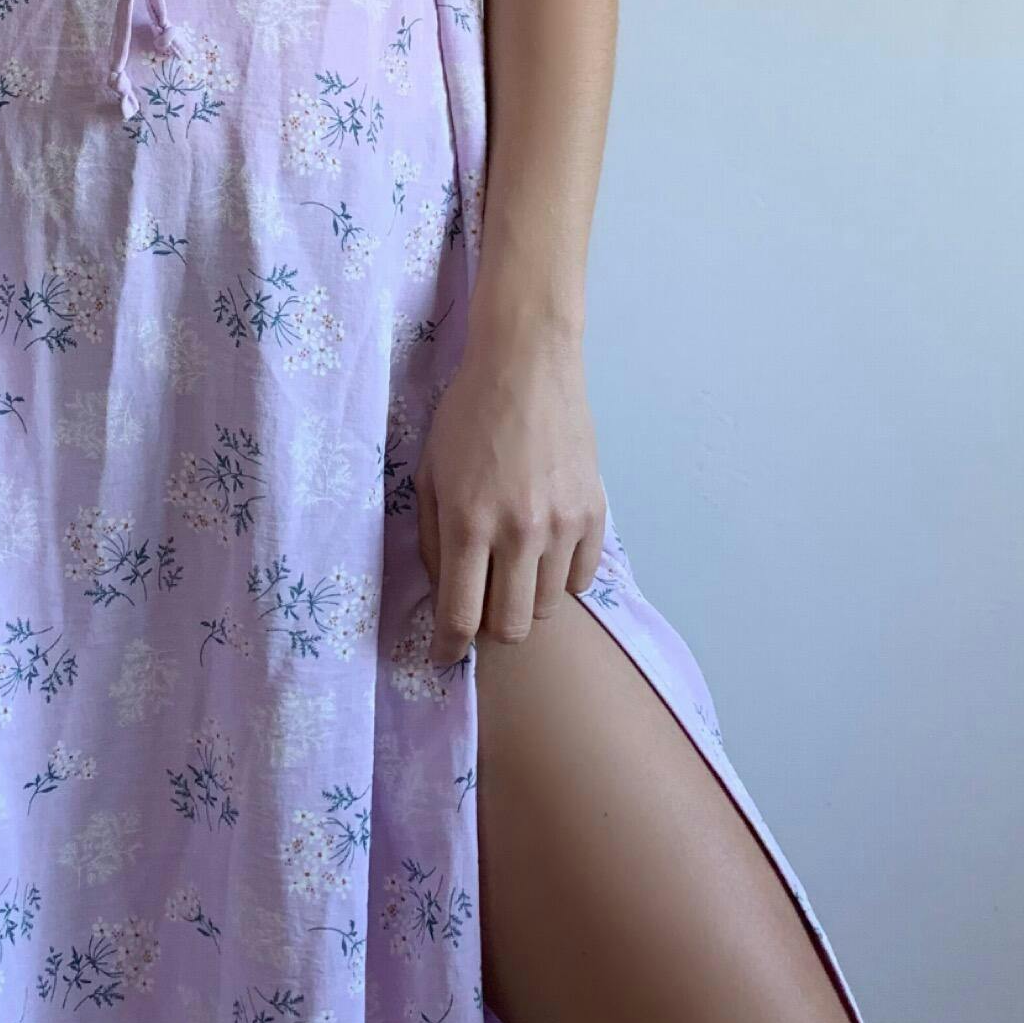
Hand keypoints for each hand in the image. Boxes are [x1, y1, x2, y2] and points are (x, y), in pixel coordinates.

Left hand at [415, 319, 607, 665]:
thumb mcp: (428, 473)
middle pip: (512, 626)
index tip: (444, 656)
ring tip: (512, 571)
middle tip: (481, 606)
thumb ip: (432, 538)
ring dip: (525, 601)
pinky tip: (543, 554)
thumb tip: (444, 593)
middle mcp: (519, 532)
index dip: (449, 649)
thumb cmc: (467, 415)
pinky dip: (560, 579)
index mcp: (469, 523)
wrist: (527, 366)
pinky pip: (581, 579)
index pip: (461, 617)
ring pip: (548, 607)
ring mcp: (563, 525)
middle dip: (490, 629)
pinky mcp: (594, 513)